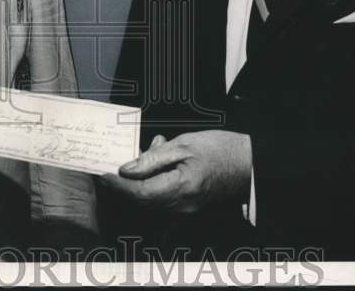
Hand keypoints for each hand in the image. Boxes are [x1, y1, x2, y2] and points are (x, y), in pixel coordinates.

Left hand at [99, 130, 251, 213]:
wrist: (250, 163)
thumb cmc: (222, 150)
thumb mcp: (185, 145)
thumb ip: (154, 158)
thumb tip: (127, 169)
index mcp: (180, 188)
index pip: (139, 193)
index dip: (118, 185)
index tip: (104, 173)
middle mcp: (181, 205)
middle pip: (142, 200)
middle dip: (125, 182)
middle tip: (118, 160)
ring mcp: (185, 209)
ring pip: (151, 199)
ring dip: (141, 178)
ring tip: (154, 147)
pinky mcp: (188, 205)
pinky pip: (163, 197)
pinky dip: (154, 181)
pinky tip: (162, 158)